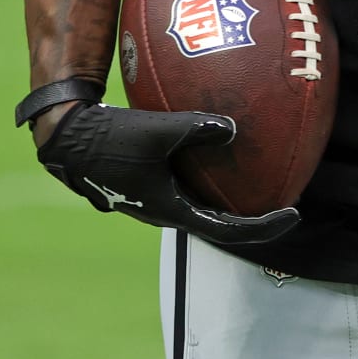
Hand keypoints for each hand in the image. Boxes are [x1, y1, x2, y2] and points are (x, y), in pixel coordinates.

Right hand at [34, 102, 299, 245]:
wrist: (65, 138)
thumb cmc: (109, 139)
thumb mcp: (158, 130)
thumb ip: (198, 128)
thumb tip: (234, 128)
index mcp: (170, 209)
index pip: (227, 230)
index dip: (263, 228)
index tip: (292, 217)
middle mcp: (163, 211)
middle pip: (216, 222)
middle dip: (252, 215)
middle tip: (283, 199)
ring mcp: (151, 199)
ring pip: (199, 204)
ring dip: (227, 195)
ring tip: (258, 176)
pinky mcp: (144, 184)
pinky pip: (185, 185)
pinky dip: (207, 175)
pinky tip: (217, 148)